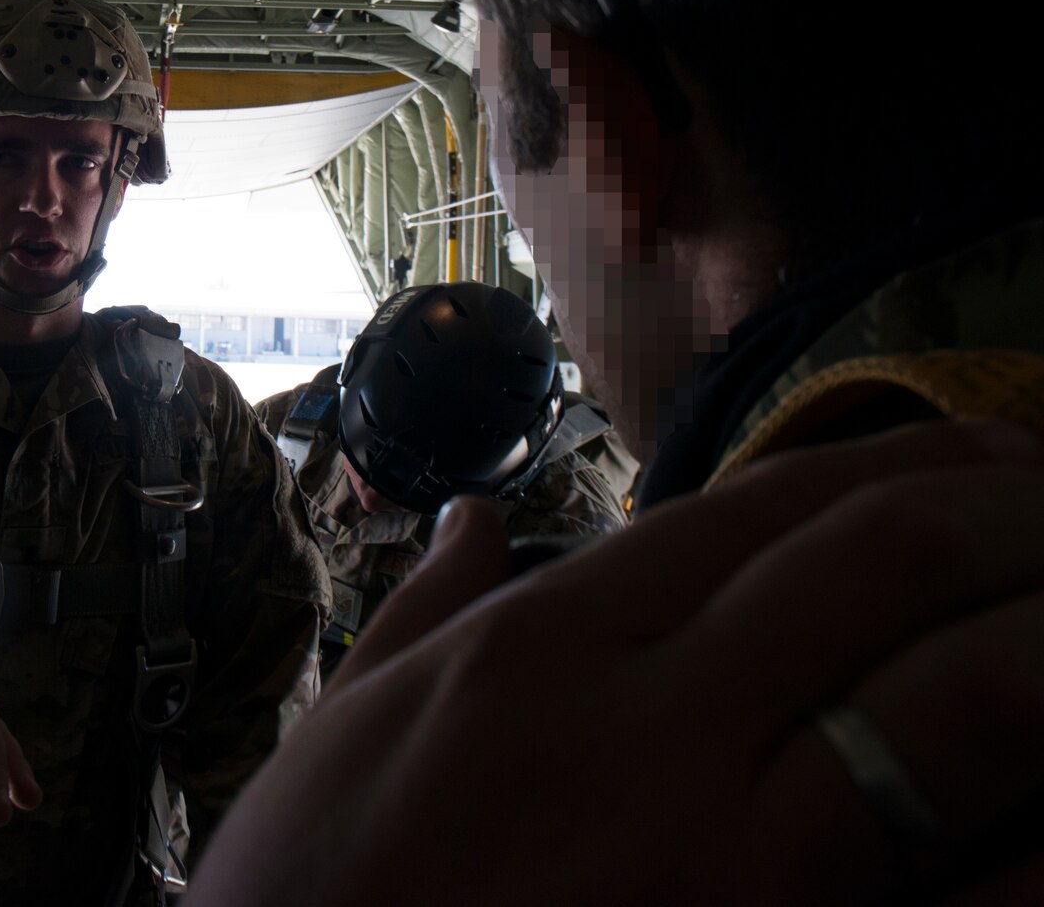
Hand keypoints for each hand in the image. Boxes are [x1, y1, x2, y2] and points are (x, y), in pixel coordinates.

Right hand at [192, 418, 1043, 905]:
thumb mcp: (337, 742)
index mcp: (529, 656)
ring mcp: (734, 863)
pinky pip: (985, 887)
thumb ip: (424, 616)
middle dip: (1002, 511)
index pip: (748, 510)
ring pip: (962, 698)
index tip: (976, 452)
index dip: (889, 464)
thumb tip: (475, 519)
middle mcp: (643, 730)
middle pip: (874, 564)